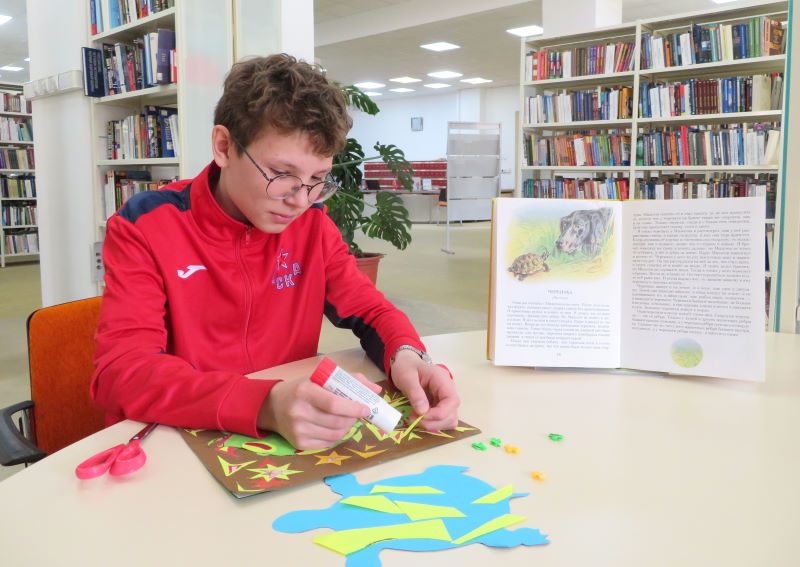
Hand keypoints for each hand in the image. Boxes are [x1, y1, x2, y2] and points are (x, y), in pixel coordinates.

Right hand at [257, 372, 381, 449]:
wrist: (271, 407)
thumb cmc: (301, 389)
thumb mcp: (320, 379)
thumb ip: (350, 381)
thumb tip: (376, 391)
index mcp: (305, 391)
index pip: (333, 404)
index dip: (353, 408)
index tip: (367, 408)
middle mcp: (300, 412)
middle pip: (337, 422)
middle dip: (353, 418)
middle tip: (358, 413)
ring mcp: (298, 430)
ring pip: (335, 435)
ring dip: (347, 428)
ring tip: (347, 419)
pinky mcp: (299, 444)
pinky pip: (327, 444)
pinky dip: (337, 437)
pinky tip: (335, 427)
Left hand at [390, 350, 459, 430]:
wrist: (406, 364)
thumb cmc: (406, 367)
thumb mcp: (406, 377)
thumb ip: (415, 393)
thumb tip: (423, 411)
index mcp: (442, 380)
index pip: (452, 401)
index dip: (439, 414)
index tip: (421, 416)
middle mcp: (448, 391)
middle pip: (451, 414)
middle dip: (433, 422)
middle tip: (414, 418)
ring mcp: (445, 400)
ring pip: (449, 420)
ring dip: (433, 425)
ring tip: (415, 418)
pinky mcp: (440, 406)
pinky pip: (442, 421)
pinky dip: (431, 424)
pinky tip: (419, 417)